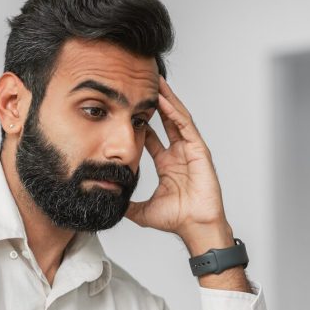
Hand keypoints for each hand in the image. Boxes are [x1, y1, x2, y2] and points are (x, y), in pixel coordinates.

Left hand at [124, 77, 229, 244]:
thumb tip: (111, 205)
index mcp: (168, 165)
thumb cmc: (177, 220)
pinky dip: (174, 112)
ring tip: (155, 82)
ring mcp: (189, 151)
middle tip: (142, 86)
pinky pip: (185, 126)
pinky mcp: (198, 151)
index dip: (142, 123)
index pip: (152, 137)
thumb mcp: (143, 211)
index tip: (129, 110)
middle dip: (155, 104)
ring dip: (166, 100)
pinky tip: (164, 100)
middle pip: (165, 122)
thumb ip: (128, 205)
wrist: (195, 227)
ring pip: (176, 118)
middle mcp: (179, 154)